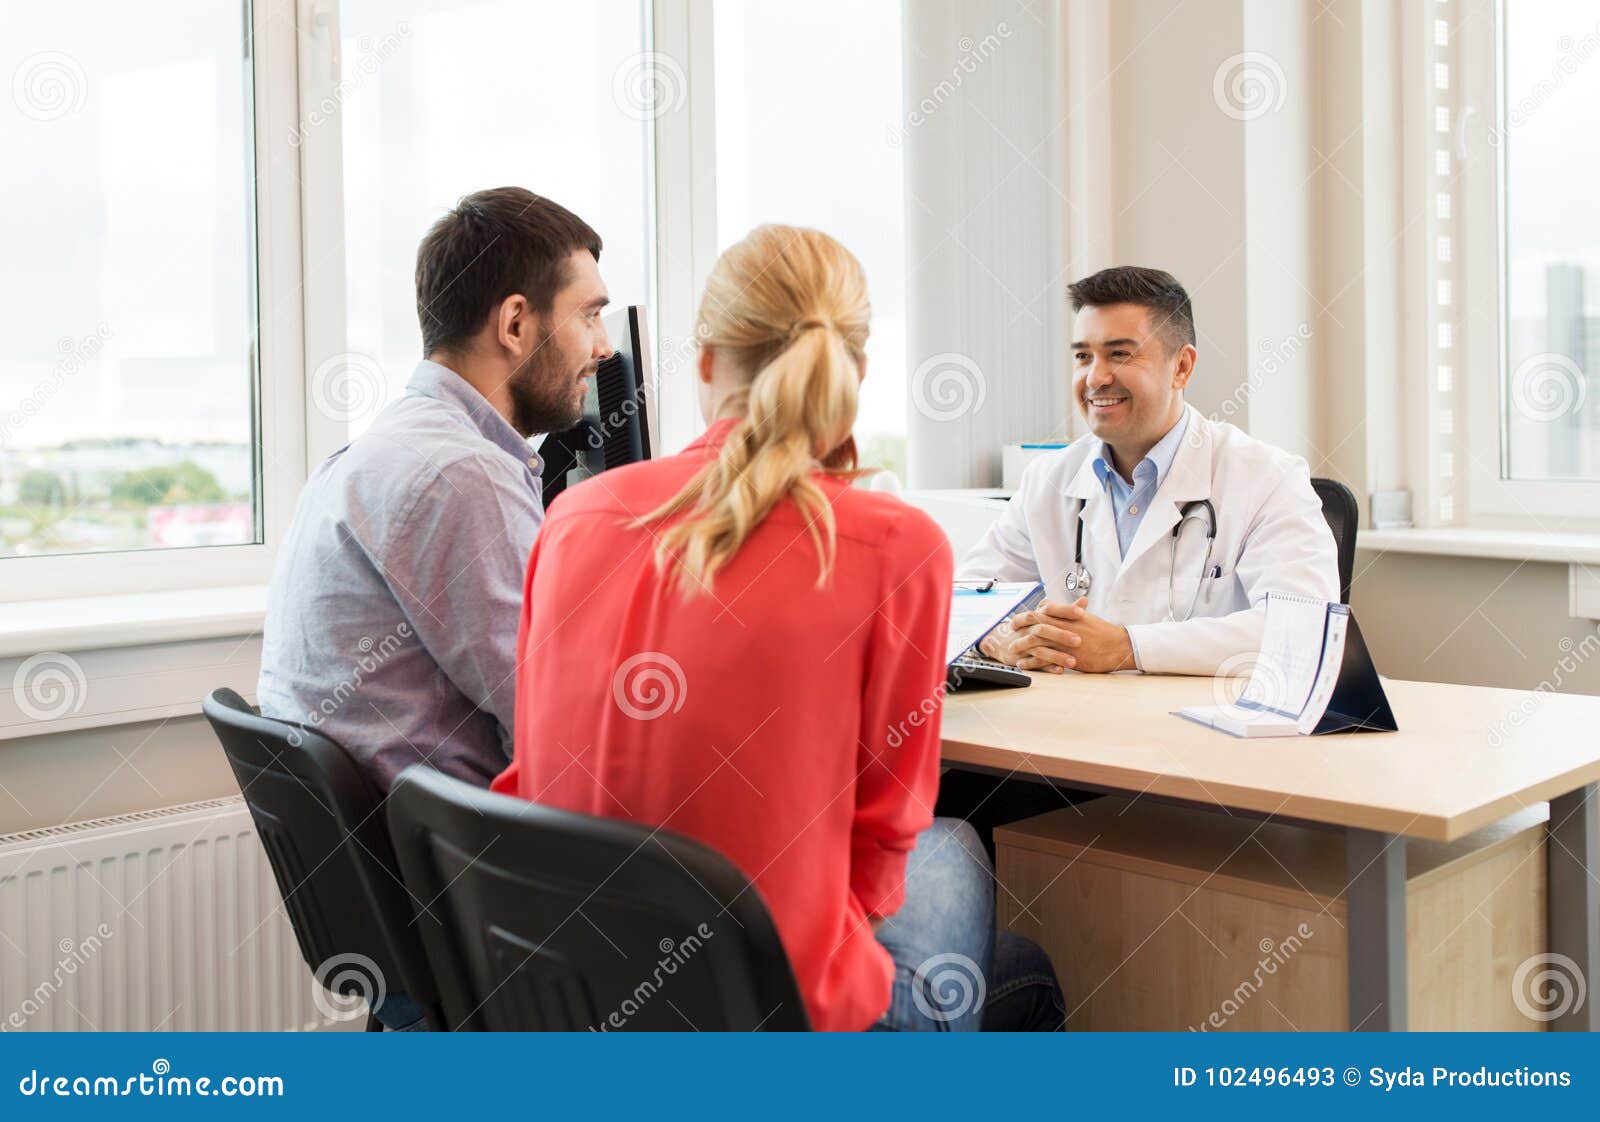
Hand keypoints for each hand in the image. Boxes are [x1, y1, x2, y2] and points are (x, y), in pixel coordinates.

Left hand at [996, 597, 1135, 673]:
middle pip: (1035, 624)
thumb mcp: (1085, 617)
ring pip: (1037, 642)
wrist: (1119, 646)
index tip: (1017, 618)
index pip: (1042, 610)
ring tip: (1012, 649)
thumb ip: (1067, 611)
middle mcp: (1065, 627)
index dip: (1027, 614)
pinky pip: (1045, 660)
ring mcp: (1066, 642)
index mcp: (1069, 616)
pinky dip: (1032, 662)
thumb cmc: (1103, 632)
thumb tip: (1051, 604)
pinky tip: (1023, 664)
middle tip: (1009, 631)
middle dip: (1020, 627)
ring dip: (1022, 645)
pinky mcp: (1068, 657)